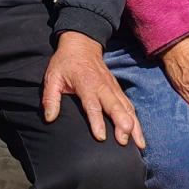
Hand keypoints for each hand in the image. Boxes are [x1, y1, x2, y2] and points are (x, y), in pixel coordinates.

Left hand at [42, 31, 145, 146]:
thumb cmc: (65, 63)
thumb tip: (49, 118)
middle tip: (124, 141)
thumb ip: (50, 97)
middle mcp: (103, 86)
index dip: (96, 121)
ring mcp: (113, 88)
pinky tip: (139, 136)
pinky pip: (130, 106)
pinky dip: (136, 120)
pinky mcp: (118, 90)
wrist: (82, 44)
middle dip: (122, 124)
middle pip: (115, 106)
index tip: (101, 137)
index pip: (92, 104)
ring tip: (139, 144)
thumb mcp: (53, 77)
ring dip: (134, 126)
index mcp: (86, 83)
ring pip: (127, 108)